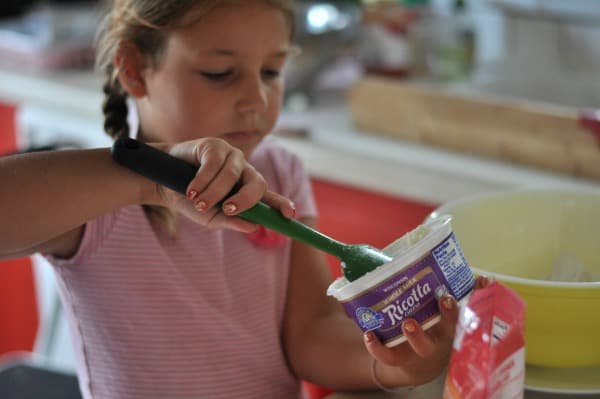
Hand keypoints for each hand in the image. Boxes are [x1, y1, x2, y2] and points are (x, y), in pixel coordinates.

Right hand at [156, 138, 294, 231]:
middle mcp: (244, 172)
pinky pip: (214, 163)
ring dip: (213, 193)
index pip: (270, 198)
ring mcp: (232, 157)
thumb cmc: (191, 201)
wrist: (163, 184)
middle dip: (245, 199)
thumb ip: (232, 222)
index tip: (290, 215)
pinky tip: (190, 189)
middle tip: (227, 209)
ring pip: (232, 175)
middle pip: (257, 183)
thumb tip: (254, 226)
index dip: (282, 205)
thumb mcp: (211, 218)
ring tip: (196, 201)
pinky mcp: (215, 146)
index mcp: (247, 191)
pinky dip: (202, 180)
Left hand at [363, 276, 489, 386]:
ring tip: (409, 323)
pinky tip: (369, 334)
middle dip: (446, 316)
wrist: (419, 362)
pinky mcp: (399, 357)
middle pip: (446, 331)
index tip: (452, 293)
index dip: (459, 305)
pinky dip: (377, 347)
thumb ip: (466, 294)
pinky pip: (388, 356)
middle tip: (443, 299)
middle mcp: (438, 339)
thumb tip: (485, 279)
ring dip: (416, 335)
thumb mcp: (449, 314)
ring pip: (420, 347)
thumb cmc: (436, 328)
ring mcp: (418, 349)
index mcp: (449, 326)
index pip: (460, 316)